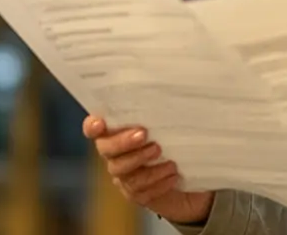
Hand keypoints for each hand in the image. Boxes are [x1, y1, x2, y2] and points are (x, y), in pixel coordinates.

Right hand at [83, 116, 214, 223]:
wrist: (194, 178)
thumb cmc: (179, 143)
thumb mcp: (173, 126)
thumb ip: (163, 115)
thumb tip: (172, 92)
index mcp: (118, 134)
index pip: (94, 129)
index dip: (92, 126)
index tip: (100, 123)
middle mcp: (116, 155)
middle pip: (106, 149)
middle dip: (123, 142)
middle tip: (144, 135)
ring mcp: (124, 176)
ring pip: (122, 171)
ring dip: (144, 163)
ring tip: (168, 159)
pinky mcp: (137, 194)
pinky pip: (140, 191)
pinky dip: (158, 183)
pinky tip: (173, 175)